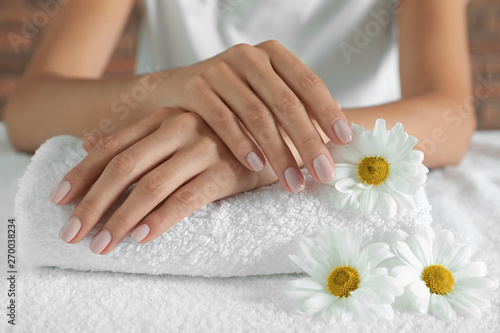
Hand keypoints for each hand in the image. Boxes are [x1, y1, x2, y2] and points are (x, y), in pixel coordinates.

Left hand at [49, 107, 277, 254]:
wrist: (276, 138)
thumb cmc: (220, 139)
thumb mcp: (175, 130)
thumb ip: (133, 137)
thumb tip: (87, 143)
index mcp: (162, 117)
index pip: (111, 146)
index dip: (81, 174)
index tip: (58, 200)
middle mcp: (179, 127)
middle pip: (124, 167)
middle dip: (93, 202)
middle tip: (71, 233)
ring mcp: (203, 148)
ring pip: (152, 185)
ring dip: (122, 218)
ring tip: (102, 244)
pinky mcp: (225, 171)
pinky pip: (187, 198)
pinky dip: (161, 219)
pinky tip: (141, 237)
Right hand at [161, 40, 352, 192]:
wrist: (173, 91)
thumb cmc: (230, 99)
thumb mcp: (262, 94)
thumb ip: (292, 110)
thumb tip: (334, 146)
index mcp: (272, 55)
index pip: (308, 83)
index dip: (329, 112)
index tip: (345, 141)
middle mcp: (248, 57)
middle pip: (286, 103)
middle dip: (308, 141)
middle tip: (324, 173)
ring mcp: (220, 70)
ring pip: (257, 115)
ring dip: (278, 152)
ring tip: (293, 182)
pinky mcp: (195, 87)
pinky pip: (223, 119)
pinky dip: (241, 144)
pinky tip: (256, 165)